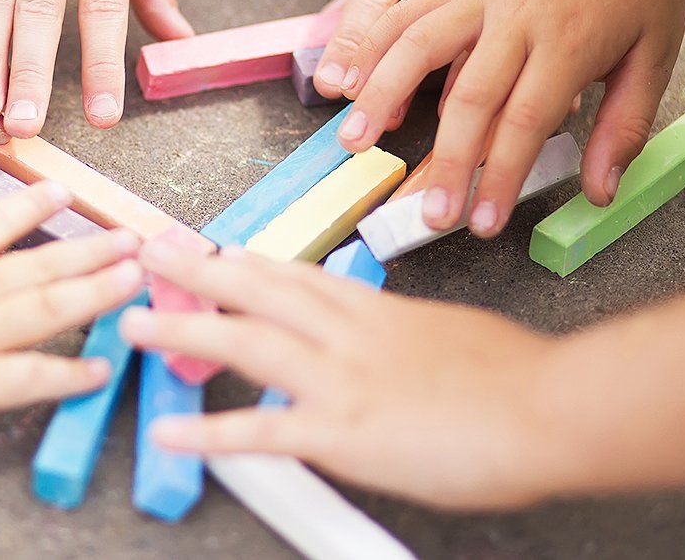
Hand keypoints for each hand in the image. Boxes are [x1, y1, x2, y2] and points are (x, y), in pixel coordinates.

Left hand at [119, 243, 557, 509]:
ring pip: (246, 341)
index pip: (297, 275)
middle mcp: (348, 334)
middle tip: (150, 254)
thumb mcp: (452, 334)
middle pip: (257, 288)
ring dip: (182, 329)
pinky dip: (210, 432)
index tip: (215, 251)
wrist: (552, 406)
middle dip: (197, 270)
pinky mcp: (344, 432)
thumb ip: (407, 335)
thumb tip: (391, 342)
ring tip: (132, 323)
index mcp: (376, 309)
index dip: (248, 262)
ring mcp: (341, 379)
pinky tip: (171, 430)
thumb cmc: (519, 376)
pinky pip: (262, 430)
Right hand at [334, 0, 684, 236]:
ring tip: (353, 142)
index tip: (482, 224)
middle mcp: (518, 15)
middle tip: (428, 216)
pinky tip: (350, 77)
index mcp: (571, 41)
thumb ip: (623, 126)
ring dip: (381, 96)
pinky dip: (373, 44)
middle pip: (469, 97)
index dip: (501, 177)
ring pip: (418, 46)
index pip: (526, 121)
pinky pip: (407, 9)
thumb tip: (599, 194)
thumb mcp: (658, 55)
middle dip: (446, 162)